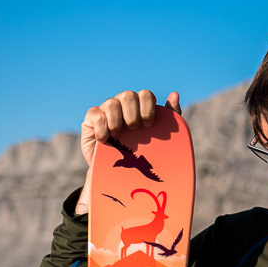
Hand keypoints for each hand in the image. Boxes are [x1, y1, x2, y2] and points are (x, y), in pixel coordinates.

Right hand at [76, 90, 181, 213]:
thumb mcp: (161, 136)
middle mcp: (123, 104)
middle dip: (133, 113)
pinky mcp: (91, 118)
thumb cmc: (142, 152)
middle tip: (135, 129)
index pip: (145, 95)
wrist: (119, 172)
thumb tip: (175, 94)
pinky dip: (102, 127)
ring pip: (112, 103)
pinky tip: (106, 140)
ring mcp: (106, 109)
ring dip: (117, 120)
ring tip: (119, 135)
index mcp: (140, 106)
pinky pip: (96, 114)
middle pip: (128, 95)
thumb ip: (171, 116)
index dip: (148, 108)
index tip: (149, 125)